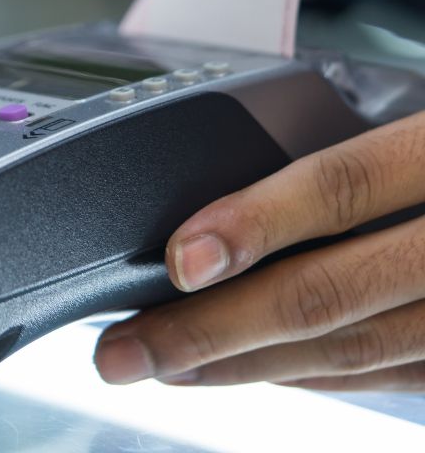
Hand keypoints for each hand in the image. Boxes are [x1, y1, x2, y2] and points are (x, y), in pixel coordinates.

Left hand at [94, 110, 424, 390]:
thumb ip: (360, 140)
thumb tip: (237, 179)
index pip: (341, 187)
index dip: (254, 222)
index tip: (179, 259)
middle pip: (325, 292)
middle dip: (210, 327)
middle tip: (126, 345)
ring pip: (350, 347)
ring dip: (245, 362)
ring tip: (164, 364)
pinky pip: (386, 370)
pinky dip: (310, 372)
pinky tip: (249, 368)